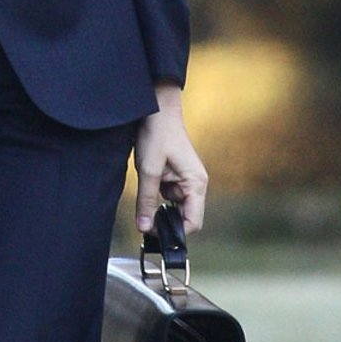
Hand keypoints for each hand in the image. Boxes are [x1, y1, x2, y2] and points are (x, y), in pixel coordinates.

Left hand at [133, 83, 207, 235]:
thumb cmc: (157, 133)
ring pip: (173, 206)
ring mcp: (185, 179)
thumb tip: (144, 229)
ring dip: (159, 204)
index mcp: (196, 184)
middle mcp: (195, 184)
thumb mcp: (148, 169)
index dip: (175, 232)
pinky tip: (148, 180)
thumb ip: (147, 201)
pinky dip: (157, 193)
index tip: (155, 234)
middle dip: (165, 219)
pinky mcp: (176, 174)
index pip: (193, 223)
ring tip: (146, 190)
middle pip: (184, 216)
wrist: (155, 107)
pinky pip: (168, 193)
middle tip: (144, 219)